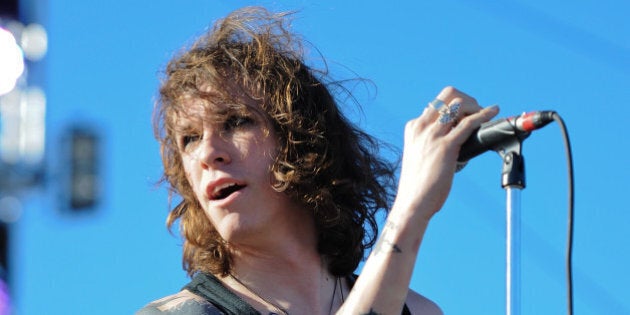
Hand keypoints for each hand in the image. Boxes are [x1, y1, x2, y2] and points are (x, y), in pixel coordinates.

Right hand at [394, 86, 498, 220]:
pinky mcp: (445, 146)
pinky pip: (468, 123)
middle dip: (467, 99)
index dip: (455, 107)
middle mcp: (421, 127)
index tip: (466, 116)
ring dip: (476, 106)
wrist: (412, 202)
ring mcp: (432, 135)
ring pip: (458, 104)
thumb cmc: (418, 184)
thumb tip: (454, 138)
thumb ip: (432, 142)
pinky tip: (493, 112)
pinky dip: (484, 115)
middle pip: (448, 94)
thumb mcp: (420, 155)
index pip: (438, 103)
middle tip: (476, 112)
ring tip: (484, 115)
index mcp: (414, 127)